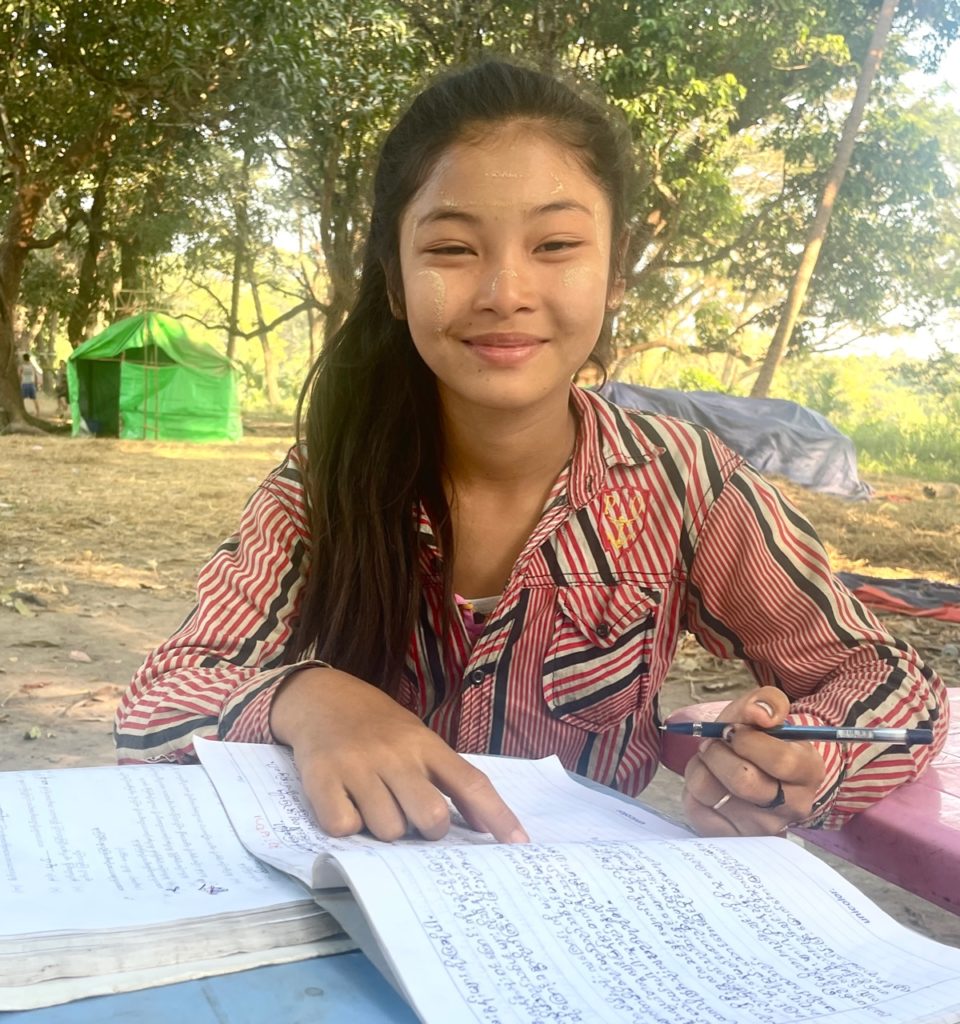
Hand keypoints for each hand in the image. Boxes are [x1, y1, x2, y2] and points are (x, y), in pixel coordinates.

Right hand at [270, 667, 527, 843]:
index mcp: (425, 743)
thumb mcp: (418, 739)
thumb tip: (485, 826)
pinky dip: (347, 826)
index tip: (519, 845)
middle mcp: (395, 754)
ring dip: (384, 829)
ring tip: (373, 805)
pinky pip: (344, 827)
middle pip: (430, 817)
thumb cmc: (378, 726)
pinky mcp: (320, 778)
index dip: (498, 815)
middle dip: (427, 831)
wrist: (322, 697)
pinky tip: (345, 805)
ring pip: (388, 829)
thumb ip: (448, 776)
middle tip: (412, 817)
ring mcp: (357, 765)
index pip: (471, 782)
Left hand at [681, 686, 824, 836]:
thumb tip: (759, 714)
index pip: (780, 760)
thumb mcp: (768, 712)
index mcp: (809, 771)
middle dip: (717, 751)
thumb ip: (768, 702)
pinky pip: (695, 810)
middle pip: (743, 780)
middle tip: (713, 742)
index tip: (732, 729)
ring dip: (699, 766)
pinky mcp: (733, 837)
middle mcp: (792, 806)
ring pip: (711, 792)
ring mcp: (762, 827)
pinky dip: (691, 789)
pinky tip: (706, 781)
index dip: (746, 739)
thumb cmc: (763, 737)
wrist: (760, 769)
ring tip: (709, 759)